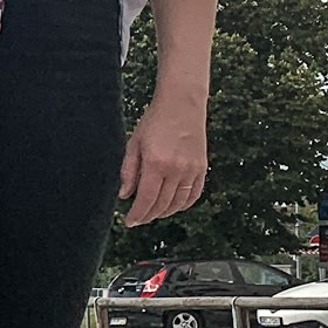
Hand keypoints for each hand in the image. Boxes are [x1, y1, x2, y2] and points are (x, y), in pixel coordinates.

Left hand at [119, 94, 207, 226]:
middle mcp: (176, 169)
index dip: (137, 214)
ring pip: (178, 203)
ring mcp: (192, 169)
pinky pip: (194, 194)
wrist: (182, 104)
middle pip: (161, 204)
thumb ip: (129, 172)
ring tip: (152, 214)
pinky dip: (183, 205)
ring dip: (164, 212)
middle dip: (148, 216)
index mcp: (156, 164)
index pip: (145, 199)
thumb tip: (124, 195)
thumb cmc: (155, 121)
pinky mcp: (202, 167)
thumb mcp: (134, 144)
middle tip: (139, 219)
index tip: (129, 222)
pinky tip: (173, 206)